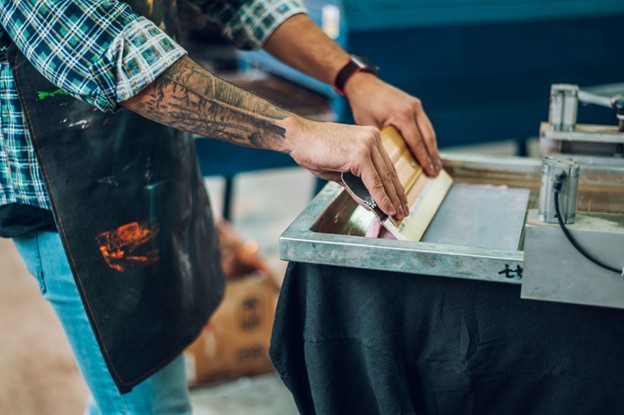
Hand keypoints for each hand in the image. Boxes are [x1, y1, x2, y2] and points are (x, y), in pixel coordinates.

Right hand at [285, 117, 409, 218]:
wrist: (299, 138)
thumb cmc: (315, 150)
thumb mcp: (341, 169)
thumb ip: (358, 184)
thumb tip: (371, 202)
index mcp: (371, 138)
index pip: (387, 166)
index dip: (394, 186)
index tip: (399, 200)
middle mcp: (373, 138)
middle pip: (390, 172)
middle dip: (397, 195)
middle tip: (403, 211)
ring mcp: (367, 145)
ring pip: (384, 178)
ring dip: (392, 199)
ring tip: (397, 214)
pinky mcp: (360, 154)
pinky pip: (373, 181)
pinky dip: (380, 197)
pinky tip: (385, 208)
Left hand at [344, 73, 441, 176]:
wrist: (363, 84)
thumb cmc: (364, 104)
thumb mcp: (371, 126)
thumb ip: (384, 141)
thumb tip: (391, 160)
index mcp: (402, 114)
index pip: (417, 142)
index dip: (424, 158)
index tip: (429, 171)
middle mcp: (412, 108)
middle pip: (428, 137)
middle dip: (433, 156)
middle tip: (436, 171)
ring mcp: (415, 105)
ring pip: (429, 130)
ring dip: (433, 147)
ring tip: (436, 163)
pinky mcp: (414, 104)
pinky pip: (424, 123)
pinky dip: (427, 137)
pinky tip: (429, 148)